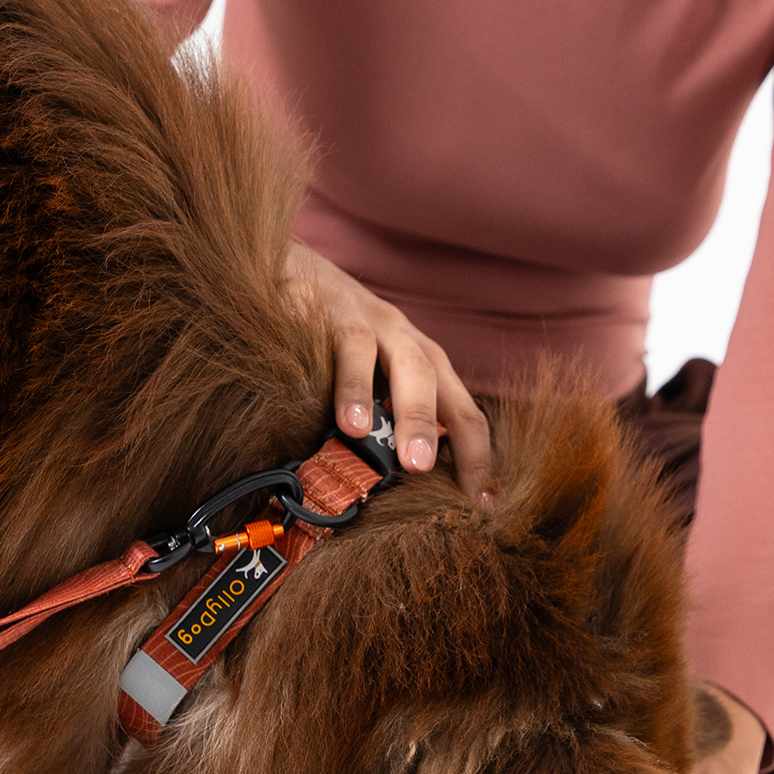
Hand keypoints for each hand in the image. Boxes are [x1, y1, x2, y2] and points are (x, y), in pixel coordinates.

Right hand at [283, 242, 491, 502]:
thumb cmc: (329, 337)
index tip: (484, 505)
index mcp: (424, 365)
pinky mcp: (339, 311)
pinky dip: (355, 387)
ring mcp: (377, 324)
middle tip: (460, 491)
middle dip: (458, 441)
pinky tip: (351, 423)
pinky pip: (352, 349)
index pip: (464, 414)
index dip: (477, 459)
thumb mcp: (364, 378)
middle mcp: (409, 342)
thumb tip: (384, 491)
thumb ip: (378, 421)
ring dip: (415, 416)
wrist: (289, 268)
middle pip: (445, 391)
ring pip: (408, 367)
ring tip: (410, 463)